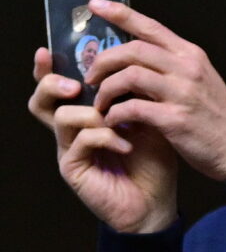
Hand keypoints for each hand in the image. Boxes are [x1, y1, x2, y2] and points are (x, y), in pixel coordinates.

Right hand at [29, 48, 180, 234]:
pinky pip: (81, 141)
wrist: (157, 203)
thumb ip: (135, 93)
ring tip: (119, 122)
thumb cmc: (153, 160)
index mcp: (87, 113)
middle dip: (53, 84)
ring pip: (62, 116)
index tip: (47, 48)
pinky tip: (127, 147)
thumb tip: (133, 59)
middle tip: (74, 83)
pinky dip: (107, 138)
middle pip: (42, 99)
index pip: (61, 85)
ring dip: (93, 113)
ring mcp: (69, 149)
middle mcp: (72, 130)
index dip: (49, 68)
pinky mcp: (73, 169)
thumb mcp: (149, 118)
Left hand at [79, 2, 225, 185]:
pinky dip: (114, 114)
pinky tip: (112, 122)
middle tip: (91, 78)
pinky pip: (131, 108)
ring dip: (106, 90)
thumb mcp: (200, 81)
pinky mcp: (174, 119)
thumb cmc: (217, 118)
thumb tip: (134, 62)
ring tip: (101, 103)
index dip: (119, 13)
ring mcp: (182, 92)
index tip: (94, 5)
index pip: (150, 26)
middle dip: (102, 61)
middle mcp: (187, 68)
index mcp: (191, 55)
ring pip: (128, 76)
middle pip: (132, 49)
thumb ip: (172, 68)